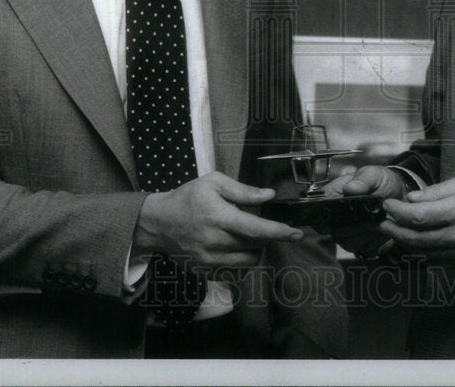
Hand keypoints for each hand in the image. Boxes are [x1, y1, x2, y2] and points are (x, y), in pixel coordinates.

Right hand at [132, 171, 302, 267]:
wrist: (158, 223)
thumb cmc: (188, 198)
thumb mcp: (213, 183)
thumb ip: (243, 190)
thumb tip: (269, 196)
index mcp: (218, 217)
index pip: (255, 229)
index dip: (278, 232)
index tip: (296, 234)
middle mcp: (214, 242)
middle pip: (255, 247)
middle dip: (265, 237)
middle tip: (257, 224)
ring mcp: (209, 260)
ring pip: (249, 262)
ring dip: (256, 250)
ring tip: (244, 235)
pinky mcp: (206, 272)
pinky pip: (236, 272)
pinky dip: (242, 260)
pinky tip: (233, 246)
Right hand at [323, 166, 408, 257]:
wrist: (401, 196)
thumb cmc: (383, 182)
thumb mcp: (374, 174)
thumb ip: (363, 180)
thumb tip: (350, 188)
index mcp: (335, 195)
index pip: (318, 209)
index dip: (322, 217)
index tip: (334, 219)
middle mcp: (337, 216)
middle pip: (332, 230)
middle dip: (351, 226)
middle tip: (369, 214)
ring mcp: (348, 231)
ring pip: (347, 242)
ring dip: (364, 233)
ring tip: (376, 219)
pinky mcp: (361, 243)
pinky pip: (362, 248)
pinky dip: (373, 241)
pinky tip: (380, 228)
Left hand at [380, 172, 454, 263]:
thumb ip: (438, 191)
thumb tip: (413, 199)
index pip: (419, 216)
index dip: (398, 212)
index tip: (388, 204)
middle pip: (416, 238)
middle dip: (395, 230)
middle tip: (383, 221)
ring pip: (424, 253)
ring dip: (404, 243)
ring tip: (392, 231)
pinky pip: (436, 260)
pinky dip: (420, 252)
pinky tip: (412, 243)